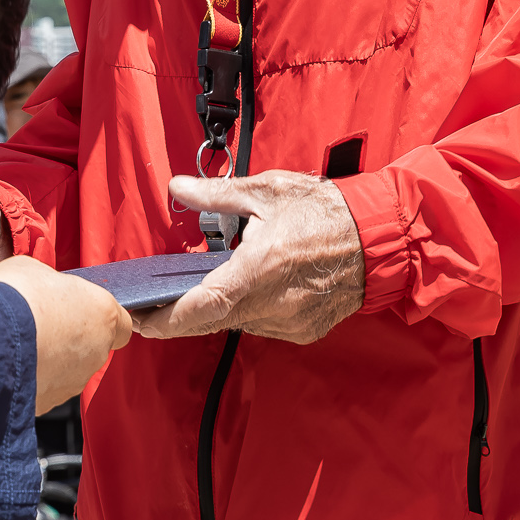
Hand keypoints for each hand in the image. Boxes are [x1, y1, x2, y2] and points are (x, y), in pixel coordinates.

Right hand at [0, 256, 132, 412]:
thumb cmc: (15, 296)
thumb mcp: (34, 269)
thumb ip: (52, 283)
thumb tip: (46, 289)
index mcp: (102, 312)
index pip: (122, 323)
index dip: (103, 317)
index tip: (83, 309)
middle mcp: (96, 351)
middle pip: (94, 347)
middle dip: (73, 337)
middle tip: (44, 322)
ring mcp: (74, 380)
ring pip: (70, 369)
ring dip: (53, 358)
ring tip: (23, 342)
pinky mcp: (49, 401)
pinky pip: (46, 386)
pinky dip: (35, 376)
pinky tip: (13, 362)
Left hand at [132, 171, 364, 344]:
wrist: (379, 238)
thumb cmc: (325, 210)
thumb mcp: (266, 191)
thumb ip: (217, 195)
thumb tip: (178, 187)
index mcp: (259, 269)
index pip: (202, 307)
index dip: (166, 320)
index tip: (140, 321)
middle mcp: (273, 304)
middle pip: (213, 321)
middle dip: (182, 315)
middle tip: (153, 309)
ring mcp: (289, 322)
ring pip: (237, 323)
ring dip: (219, 309)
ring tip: (204, 286)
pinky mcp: (303, 331)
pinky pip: (262, 325)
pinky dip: (248, 310)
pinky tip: (247, 289)